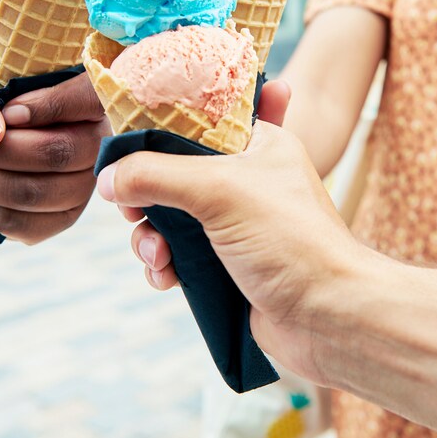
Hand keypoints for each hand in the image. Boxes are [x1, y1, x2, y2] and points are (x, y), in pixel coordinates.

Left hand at [0, 41, 108, 242]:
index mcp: (76, 94)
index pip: (91, 96)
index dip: (49, 107)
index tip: (8, 113)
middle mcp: (90, 139)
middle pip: (63, 152)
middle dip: (4, 151)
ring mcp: (79, 184)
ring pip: (43, 194)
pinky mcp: (59, 220)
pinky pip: (30, 227)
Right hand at [96, 80, 363, 381]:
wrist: (329, 318)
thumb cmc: (291, 241)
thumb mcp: (219, 190)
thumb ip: (157, 174)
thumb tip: (108, 177)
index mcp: (259, 144)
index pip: (200, 118)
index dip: (162, 128)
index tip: (130, 141)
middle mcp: (247, 180)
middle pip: (174, 171)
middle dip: (147, 193)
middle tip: (134, 208)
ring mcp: (236, 226)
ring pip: (170, 218)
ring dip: (152, 236)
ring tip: (159, 255)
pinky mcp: (227, 266)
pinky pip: (178, 257)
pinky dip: (165, 266)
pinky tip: (167, 277)